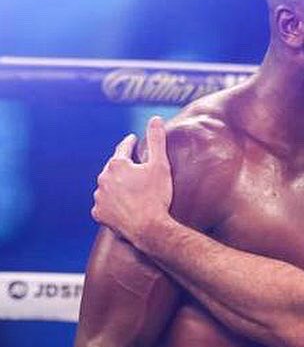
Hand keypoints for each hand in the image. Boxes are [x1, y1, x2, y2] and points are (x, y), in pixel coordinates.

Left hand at [92, 116, 172, 246]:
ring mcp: (99, 197)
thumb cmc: (156, 196)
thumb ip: (156, 140)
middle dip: (122, 167)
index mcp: (117, 164)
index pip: (123, 149)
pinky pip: (103, 206)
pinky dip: (110, 205)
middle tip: (132, 168)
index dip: (130, 143)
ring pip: (106, 187)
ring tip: (126, 191)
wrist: (149, 228)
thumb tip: (156, 118)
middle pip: (113, 168)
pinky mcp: (99, 214)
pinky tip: (119, 208)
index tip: (133, 140)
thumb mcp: (160, 166)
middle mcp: (103, 178)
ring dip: (114, 187)